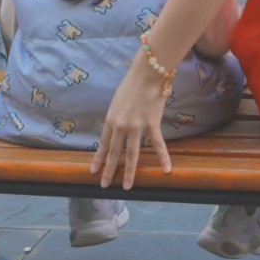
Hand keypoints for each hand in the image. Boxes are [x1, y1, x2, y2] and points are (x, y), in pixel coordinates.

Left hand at [90, 59, 176, 186]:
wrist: (147, 73)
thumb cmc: (133, 84)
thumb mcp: (118, 102)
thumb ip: (117, 117)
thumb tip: (118, 129)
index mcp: (110, 120)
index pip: (102, 144)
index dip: (98, 159)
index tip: (93, 171)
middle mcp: (120, 126)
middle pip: (114, 153)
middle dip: (109, 171)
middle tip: (104, 185)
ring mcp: (136, 126)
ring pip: (132, 154)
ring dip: (130, 172)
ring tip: (128, 186)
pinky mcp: (152, 124)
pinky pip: (157, 144)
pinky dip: (163, 157)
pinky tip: (166, 169)